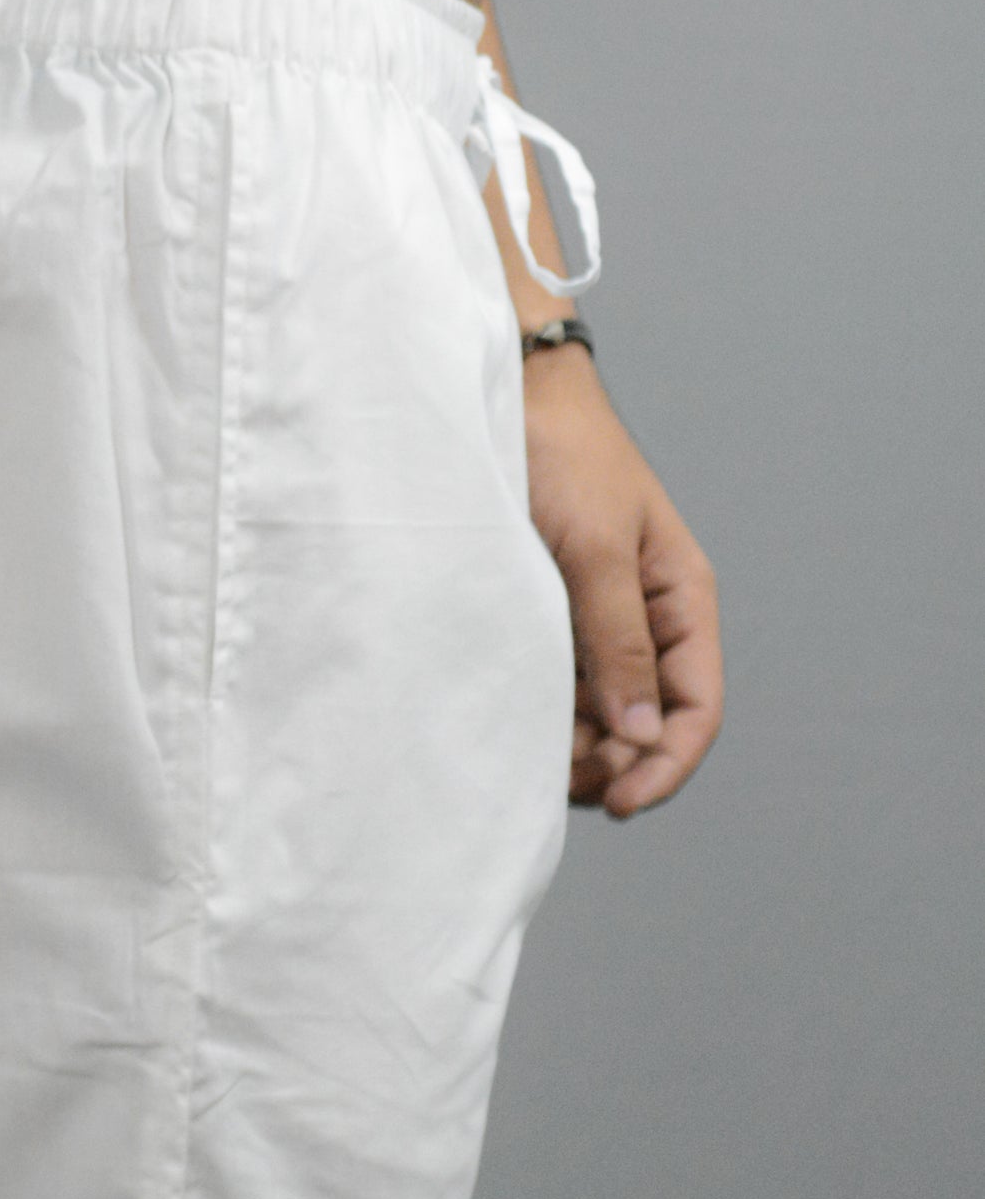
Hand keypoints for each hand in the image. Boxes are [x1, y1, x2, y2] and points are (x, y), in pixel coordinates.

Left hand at [523, 346, 723, 818]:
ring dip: (573, 748)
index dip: (665, 764)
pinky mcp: (549, 618)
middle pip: (646, 724)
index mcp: (680, 600)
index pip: (695, 707)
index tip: (619, 801)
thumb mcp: (596, 549)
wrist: (503, 397)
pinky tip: (512, 725)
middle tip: (555, 783)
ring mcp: (595, 623)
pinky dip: (542, 716)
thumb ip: (618, 639)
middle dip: (612, 765)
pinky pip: (558, 687)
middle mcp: (644, 620)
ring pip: (599, 715)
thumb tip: (640, 732)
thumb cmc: (563, 455)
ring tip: (528, 758)